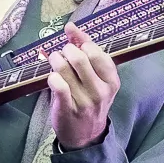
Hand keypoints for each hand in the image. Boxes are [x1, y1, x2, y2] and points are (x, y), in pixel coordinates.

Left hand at [47, 23, 120, 150]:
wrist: (85, 135)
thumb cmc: (90, 99)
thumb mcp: (96, 78)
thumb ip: (87, 51)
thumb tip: (71, 27)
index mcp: (111, 81)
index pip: (97, 52)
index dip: (82, 42)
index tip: (73, 40)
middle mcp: (100, 91)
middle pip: (80, 58)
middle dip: (66, 50)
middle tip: (62, 53)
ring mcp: (84, 101)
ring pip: (65, 69)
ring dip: (55, 60)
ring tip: (55, 62)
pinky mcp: (68, 109)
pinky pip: (58, 86)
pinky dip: (52, 77)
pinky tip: (52, 78)